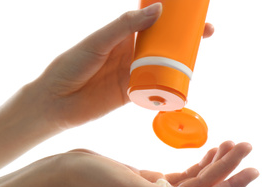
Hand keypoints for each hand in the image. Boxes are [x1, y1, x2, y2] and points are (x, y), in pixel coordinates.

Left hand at [26, 3, 213, 129]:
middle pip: (163, 44)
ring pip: (162, 66)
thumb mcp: (97, 42)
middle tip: (205, 34)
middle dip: (184, 39)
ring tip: (197, 60)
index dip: (171, 18)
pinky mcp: (131, 95)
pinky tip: (181, 87)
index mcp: (120, 35)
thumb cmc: (70, 66)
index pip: (151, 22)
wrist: (56, 102)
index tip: (191, 13)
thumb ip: (124, 27)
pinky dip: (167, 89)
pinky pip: (154, 90)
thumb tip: (158, 10)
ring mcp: (131, 74)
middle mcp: (129, 53)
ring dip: (181, 64)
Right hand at [58, 141, 257, 186]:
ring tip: (232, 144)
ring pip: (193, 181)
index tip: (252, 168)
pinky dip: (196, 163)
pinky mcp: (149, 182)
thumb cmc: (91, 180)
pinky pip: (180, 176)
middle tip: (246, 145)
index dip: (230, 186)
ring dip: (213, 163)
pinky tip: (208, 152)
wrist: (66, 172)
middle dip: (225, 167)